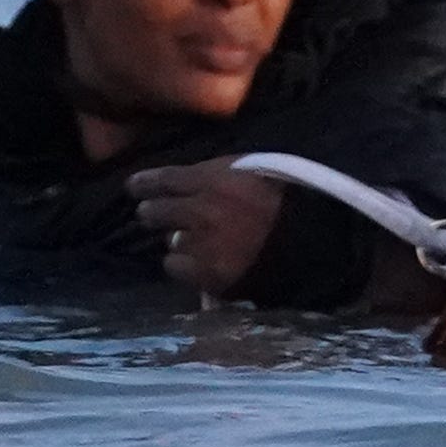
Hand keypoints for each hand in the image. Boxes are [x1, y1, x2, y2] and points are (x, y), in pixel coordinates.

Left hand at [128, 161, 284, 297]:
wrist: (313, 242)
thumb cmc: (284, 201)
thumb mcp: (249, 171)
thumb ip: (213, 174)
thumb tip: (185, 182)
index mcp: (213, 179)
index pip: (164, 180)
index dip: (144, 184)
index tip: (132, 187)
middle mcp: (202, 211)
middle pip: (156, 212)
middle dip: (151, 213)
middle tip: (149, 215)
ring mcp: (204, 245)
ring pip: (169, 242)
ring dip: (176, 241)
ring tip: (188, 242)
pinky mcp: (210, 275)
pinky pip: (177, 268)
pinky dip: (184, 265)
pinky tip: (197, 263)